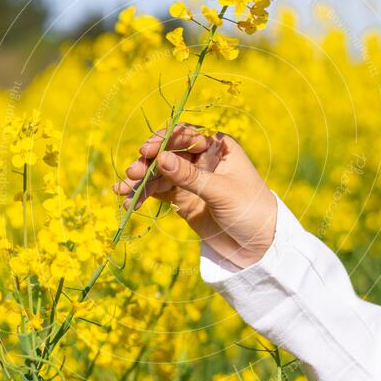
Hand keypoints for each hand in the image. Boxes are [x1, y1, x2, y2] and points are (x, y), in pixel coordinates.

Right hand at [113, 123, 276, 267]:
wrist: (258, 246)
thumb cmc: (250, 210)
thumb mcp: (221, 192)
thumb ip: (190, 176)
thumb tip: (160, 158)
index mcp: (218, 147)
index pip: (185, 135)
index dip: (164, 140)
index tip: (147, 151)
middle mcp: (201, 159)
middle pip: (167, 153)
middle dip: (148, 162)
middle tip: (132, 173)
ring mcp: (190, 178)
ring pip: (159, 172)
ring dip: (141, 180)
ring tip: (122, 190)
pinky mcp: (182, 198)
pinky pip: (158, 191)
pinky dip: (143, 195)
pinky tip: (129, 201)